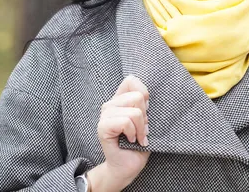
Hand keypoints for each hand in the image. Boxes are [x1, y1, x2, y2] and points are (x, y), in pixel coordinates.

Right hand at [89, 75, 150, 190]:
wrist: (128, 167)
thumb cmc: (138, 144)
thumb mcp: (146, 121)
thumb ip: (144, 105)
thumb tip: (146, 97)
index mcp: (120, 100)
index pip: (131, 80)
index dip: (143, 94)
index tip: (145, 113)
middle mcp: (110, 105)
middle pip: (137, 96)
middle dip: (145, 116)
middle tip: (141, 130)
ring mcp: (105, 115)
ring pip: (134, 112)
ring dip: (140, 128)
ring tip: (137, 137)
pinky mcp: (102, 127)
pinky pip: (126, 122)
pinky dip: (133, 133)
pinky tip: (130, 140)